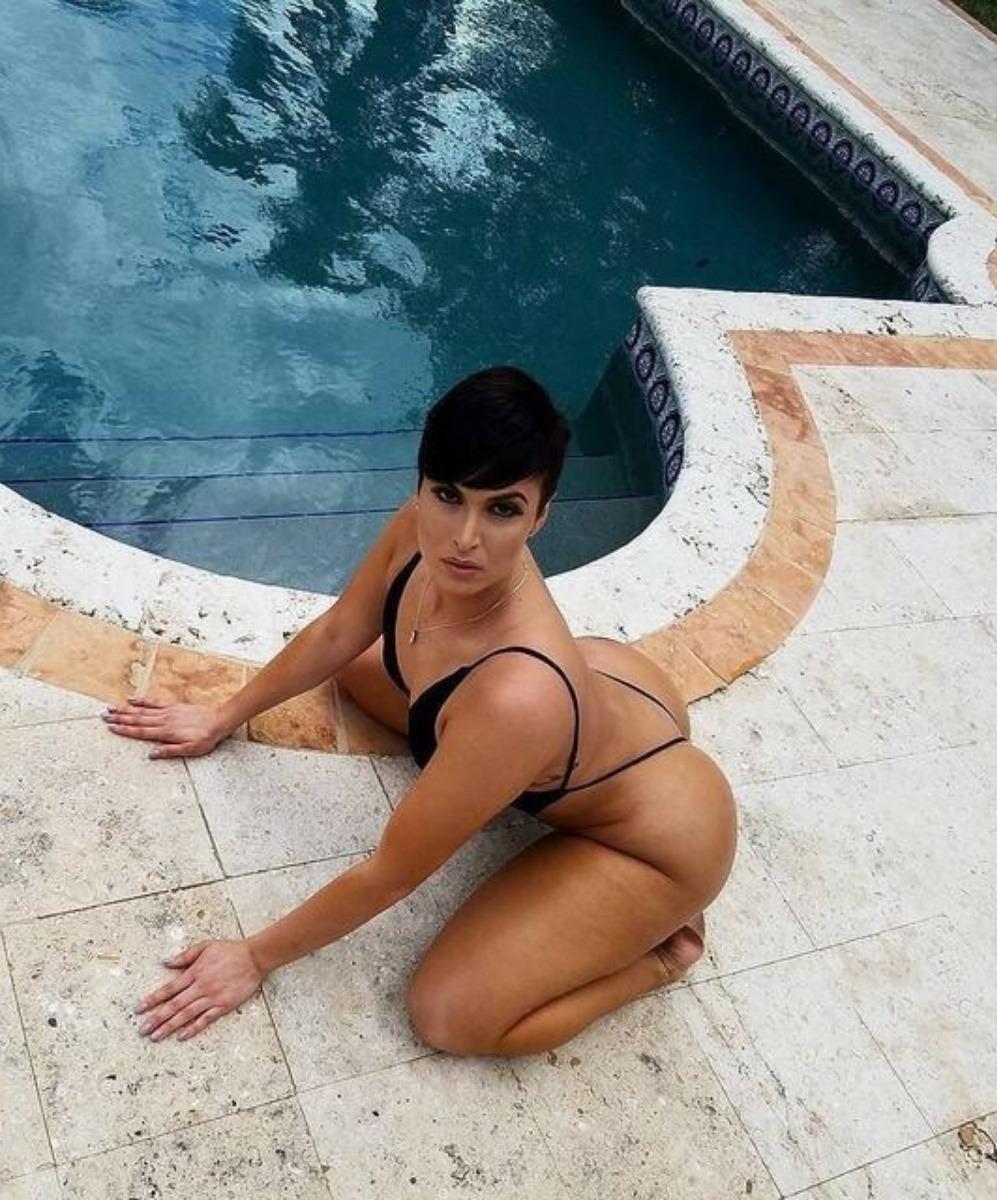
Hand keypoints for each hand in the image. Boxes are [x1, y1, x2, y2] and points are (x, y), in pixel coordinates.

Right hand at [102, 697, 227, 759]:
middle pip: (137, 719)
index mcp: (165, 732)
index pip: (140, 732)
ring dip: (126, 709)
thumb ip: (170, 751)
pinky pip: (154, 702)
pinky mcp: (173, 706)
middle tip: (103, 716)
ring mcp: (167, 711)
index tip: (111, 727)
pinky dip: (142, 700)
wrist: (219, 721)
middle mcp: (163, 720)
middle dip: (119, 718)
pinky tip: (132, 699)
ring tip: (111, 708)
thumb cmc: (205, 738)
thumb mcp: (190, 750)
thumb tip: (151, 754)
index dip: (124, 730)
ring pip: (142, 710)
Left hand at [135, 939, 263, 1041]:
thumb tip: (165, 962)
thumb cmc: (230, 950)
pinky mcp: (224, 1005)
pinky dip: (194, 1028)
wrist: (254, 957)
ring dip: (170, 1026)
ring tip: (156, 1036)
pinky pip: (206, 1019)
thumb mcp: (206, 946)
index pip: (169, 989)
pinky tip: (182, 1036)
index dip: (153, 999)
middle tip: (142, 1030)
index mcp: (194, 973)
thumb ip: (185, 955)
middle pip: (174, 1005)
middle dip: (156, 1018)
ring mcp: (212, 997)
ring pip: (186, 1014)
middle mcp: (201, 987)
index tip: (139, 1008)